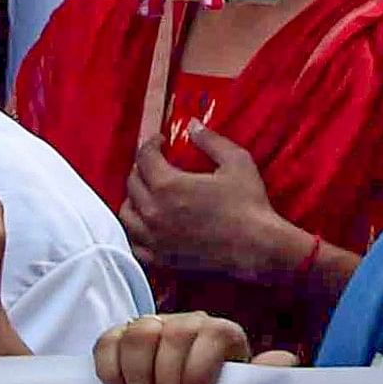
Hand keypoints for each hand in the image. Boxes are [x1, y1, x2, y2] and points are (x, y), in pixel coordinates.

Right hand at [94, 312, 294, 383]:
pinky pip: (107, 341)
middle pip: (173, 333)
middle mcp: (187, 322)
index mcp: (220, 332)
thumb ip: (261, 375)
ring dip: (138, 375)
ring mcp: (153, 325)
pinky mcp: (122, 336)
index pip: (212, 334)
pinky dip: (110, 368)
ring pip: (138, 334)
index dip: (199, 367)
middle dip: (167, 378)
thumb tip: (286, 362)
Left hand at [118, 123, 299, 281]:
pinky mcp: (159, 258)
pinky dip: (135, 230)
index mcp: (168, 185)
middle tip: (155, 163)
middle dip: (141, 168)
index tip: (160, 142)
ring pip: (126, 214)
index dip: (151, 144)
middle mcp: (153, 211)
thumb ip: (211, 141)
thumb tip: (193, 125)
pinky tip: (145, 224)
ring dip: (133, 198)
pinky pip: (133, 243)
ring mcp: (154, 238)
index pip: (145, 158)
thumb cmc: (248, 204)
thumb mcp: (236, 162)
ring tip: (147, 193)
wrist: (256, 246)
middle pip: (132, 183)